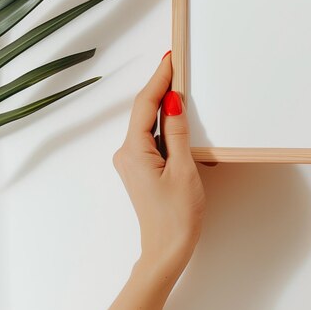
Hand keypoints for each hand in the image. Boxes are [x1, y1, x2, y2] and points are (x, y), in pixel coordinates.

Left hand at [113, 52, 204, 272]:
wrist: (167, 250)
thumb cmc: (177, 215)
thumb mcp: (183, 169)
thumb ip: (177, 131)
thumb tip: (173, 100)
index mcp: (134, 151)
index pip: (145, 105)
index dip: (158, 79)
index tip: (170, 59)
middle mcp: (127, 153)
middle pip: (144, 110)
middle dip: (160, 86)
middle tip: (177, 64)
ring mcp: (132, 161)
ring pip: (148, 123)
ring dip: (162, 103)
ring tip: (178, 82)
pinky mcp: (141, 167)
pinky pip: (151, 136)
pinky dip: (164, 122)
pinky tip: (176, 113)